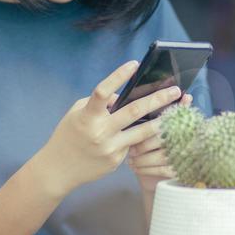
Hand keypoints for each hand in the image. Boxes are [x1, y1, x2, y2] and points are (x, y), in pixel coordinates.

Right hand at [40, 61, 184, 196]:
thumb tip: (122, 96)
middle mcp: (100, 132)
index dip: (118, 76)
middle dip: (157, 99)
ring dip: (162, 120)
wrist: (58, 170)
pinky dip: (146, 138)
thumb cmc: (68, 136)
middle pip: (134, 111)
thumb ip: (99, 103)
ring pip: (143, 132)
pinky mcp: (116, 161)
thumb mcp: (77, 114)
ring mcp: (110, 148)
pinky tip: (159, 131)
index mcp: (87, 116)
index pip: (103, 91)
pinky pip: (134, 145)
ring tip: (177, 111)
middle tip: (175, 90)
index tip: (134, 64)